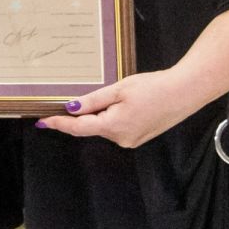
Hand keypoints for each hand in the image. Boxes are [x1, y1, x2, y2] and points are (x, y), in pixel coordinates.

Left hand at [35, 68, 200, 147]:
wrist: (185, 92)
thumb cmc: (154, 87)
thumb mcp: (118, 90)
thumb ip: (93, 101)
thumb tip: (70, 108)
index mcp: (114, 127)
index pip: (78, 128)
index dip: (59, 124)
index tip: (42, 121)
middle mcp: (122, 139)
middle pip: (92, 127)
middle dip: (81, 115)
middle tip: (70, 101)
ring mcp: (132, 140)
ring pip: (105, 127)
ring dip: (99, 115)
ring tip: (114, 95)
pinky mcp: (140, 136)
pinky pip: (118, 128)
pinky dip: (112, 117)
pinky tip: (122, 103)